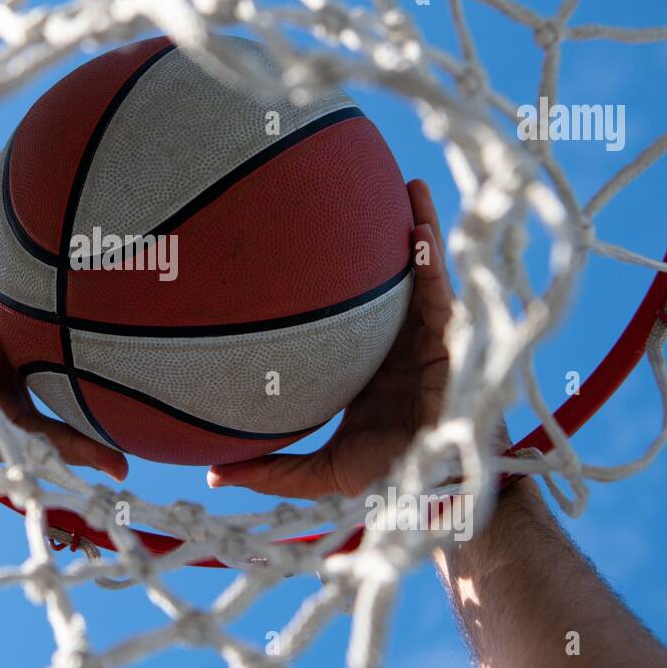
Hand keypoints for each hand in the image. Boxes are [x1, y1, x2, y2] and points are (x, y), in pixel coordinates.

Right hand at [0, 173, 128, 480]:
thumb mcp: (27, 433)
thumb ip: (71, 444)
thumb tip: (126, 472)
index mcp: (36, 340)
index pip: (72, 309)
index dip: (100, 290)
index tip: (144, 260)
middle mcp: (13, 310)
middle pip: (44, 267)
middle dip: (73, 236)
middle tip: (111, 199)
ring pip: (6, 243)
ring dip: (21, 213)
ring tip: (46, 165)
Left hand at [206, 179, 452, 498]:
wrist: (438, 483)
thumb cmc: (386, 470)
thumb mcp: (323, 469)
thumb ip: (274, 469)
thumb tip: (212, 474)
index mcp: (362, 352)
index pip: (344, 305)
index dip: (327, 273)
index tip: (288, 236)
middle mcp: (394, 333)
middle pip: (384, 274)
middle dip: (376, 233)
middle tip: (350, 185)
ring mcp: (425, 331)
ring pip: (418, 270)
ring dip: (415, 224)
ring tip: (405, 184)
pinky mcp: (454, 338)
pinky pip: (441, 289)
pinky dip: (431, 258)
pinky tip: (419, 227)